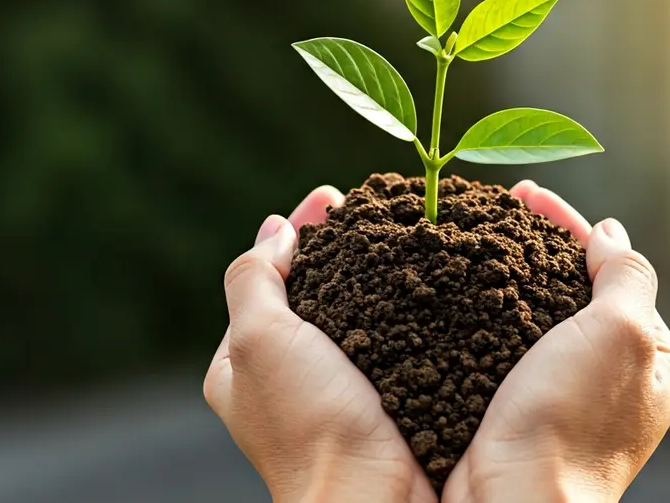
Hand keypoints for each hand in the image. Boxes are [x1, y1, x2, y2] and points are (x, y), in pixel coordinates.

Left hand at [204, 186, 437, 502]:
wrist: (374, 497)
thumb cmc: (309, 424)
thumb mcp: (258, 340)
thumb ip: (253, 281)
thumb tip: (274, 231)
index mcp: (241, 364)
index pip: (263, 278)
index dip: (294, 231)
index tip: (330, 197)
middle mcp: (286, 377)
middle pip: (310, 292)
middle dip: (338, 249)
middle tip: (373, 210)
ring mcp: (335, 390)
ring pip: (354, 313)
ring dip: (375, 274)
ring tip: (405, 235)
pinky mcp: (382, 399)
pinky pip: (389, 338)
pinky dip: (404, 306)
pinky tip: (428, 283)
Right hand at [442, 181, 669, 502]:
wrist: (510, 500)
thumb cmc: (573, 424)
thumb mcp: (623, 333)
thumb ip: (627, 276)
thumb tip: (611, 233)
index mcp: (657, 360)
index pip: (616, 272)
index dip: (571, 226)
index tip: (527, 193)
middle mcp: (615, 378)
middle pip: (576, 289)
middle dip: (537, 245)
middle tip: (497, 206)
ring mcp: (565, 396)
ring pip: (537, 314)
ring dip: (507, 274)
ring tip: (474, 236)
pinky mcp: (518, 408)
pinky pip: (505, 343)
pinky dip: (485, 310)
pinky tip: (458, 289)